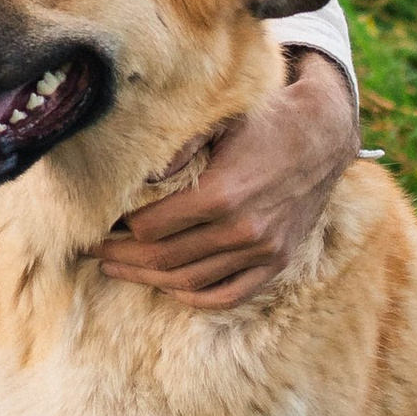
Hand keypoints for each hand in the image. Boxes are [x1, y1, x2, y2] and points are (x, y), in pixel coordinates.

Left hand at [97, 49, 359, 306]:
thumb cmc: (263, 120)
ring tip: (119, 269)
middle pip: (164, 259)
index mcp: (221, 194)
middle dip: (122, 258)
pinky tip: (169, 286)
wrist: (322, 134)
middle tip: (94, 252)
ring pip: (189, 282)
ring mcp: (262, 251)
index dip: (118, 228)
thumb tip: (132, 177)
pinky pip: (228, 295)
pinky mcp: (277, 262)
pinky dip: (194, 296)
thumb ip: (175, 147)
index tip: (98, 223)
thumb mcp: (217, 119)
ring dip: (148, 279)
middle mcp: (242, 229)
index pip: (150, 227)